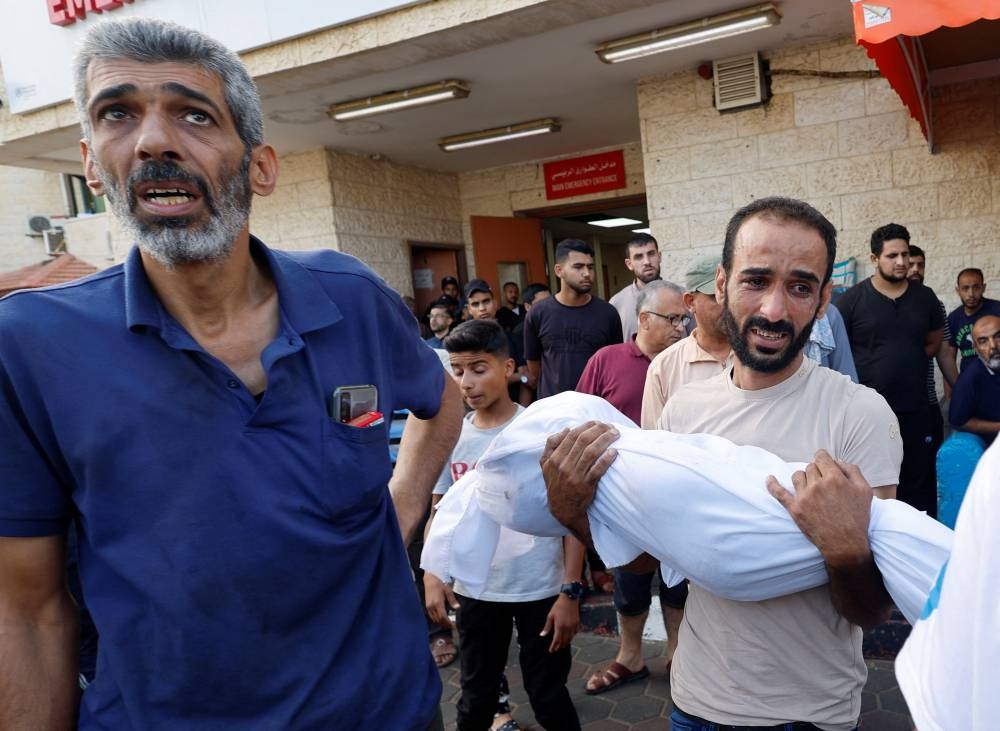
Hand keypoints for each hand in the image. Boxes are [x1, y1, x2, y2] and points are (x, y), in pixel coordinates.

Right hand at [424, 572, 458, 628]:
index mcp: (438, 603)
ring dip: (441, 623)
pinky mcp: (426, 606)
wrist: (430, 579)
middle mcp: (432, 607)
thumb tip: (457, 608)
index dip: (448, 623)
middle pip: (439, 620)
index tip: (453, 626)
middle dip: (445, 625)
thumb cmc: (440, 584)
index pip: (443, 617)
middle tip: (451, 626)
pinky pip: (431, 616)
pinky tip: (441, 619)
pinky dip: (436, 619)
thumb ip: (452, 600)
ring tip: (447, 624)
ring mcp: (428, 607)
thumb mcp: (448, 590)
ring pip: (434, 619)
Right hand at [540, 421, 618, 534]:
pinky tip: (614, 452)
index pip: (572, 435)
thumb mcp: (546, 465)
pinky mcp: (585, 486)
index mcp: (554, 458)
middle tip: (610, 426)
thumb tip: (565, 429)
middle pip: (583, 440)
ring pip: (591, 452)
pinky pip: (597, 470)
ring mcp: (574, 476)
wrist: (562, 509)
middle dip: (598, 430)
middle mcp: (563, 465)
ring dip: (605, 440)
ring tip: (616, 434)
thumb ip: (551, 446)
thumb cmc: (556, 484)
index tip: (598, 422)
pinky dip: (606, 459)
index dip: (586, 426)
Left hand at [540, 594, 579, 651]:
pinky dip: (571, 637)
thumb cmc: (558, 606)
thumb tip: (542, 635)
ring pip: (570, 638)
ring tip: (562, 645)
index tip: (551, 650)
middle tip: (556, 649)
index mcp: (560, 626)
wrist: (569, 598)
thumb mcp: (550, 616)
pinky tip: (569, 637)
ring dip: (565, 643)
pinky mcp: (577, 623)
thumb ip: (547, 627)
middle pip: (564, 641)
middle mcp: (567, 628)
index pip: (556, 640)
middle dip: (559, 646)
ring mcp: (573, 626)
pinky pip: (575, 633)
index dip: (553, 646)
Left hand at [766, 450, 872, 567]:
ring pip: (797, 476)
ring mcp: (804, 497)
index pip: (821, 457)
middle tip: (824, 485)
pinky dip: (772, 484)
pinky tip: (769, 478)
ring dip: (803, 478)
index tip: (824, 464)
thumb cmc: (857, 518)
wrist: (845, 545)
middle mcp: (817, 485)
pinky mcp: (794, 509)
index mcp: (835, 478)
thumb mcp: (864, 491)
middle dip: (817, 472)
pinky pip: (779, 493)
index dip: (824, 460)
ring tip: (811, 488)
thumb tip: (837, 461)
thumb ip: (852, 470)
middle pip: (810, 467)